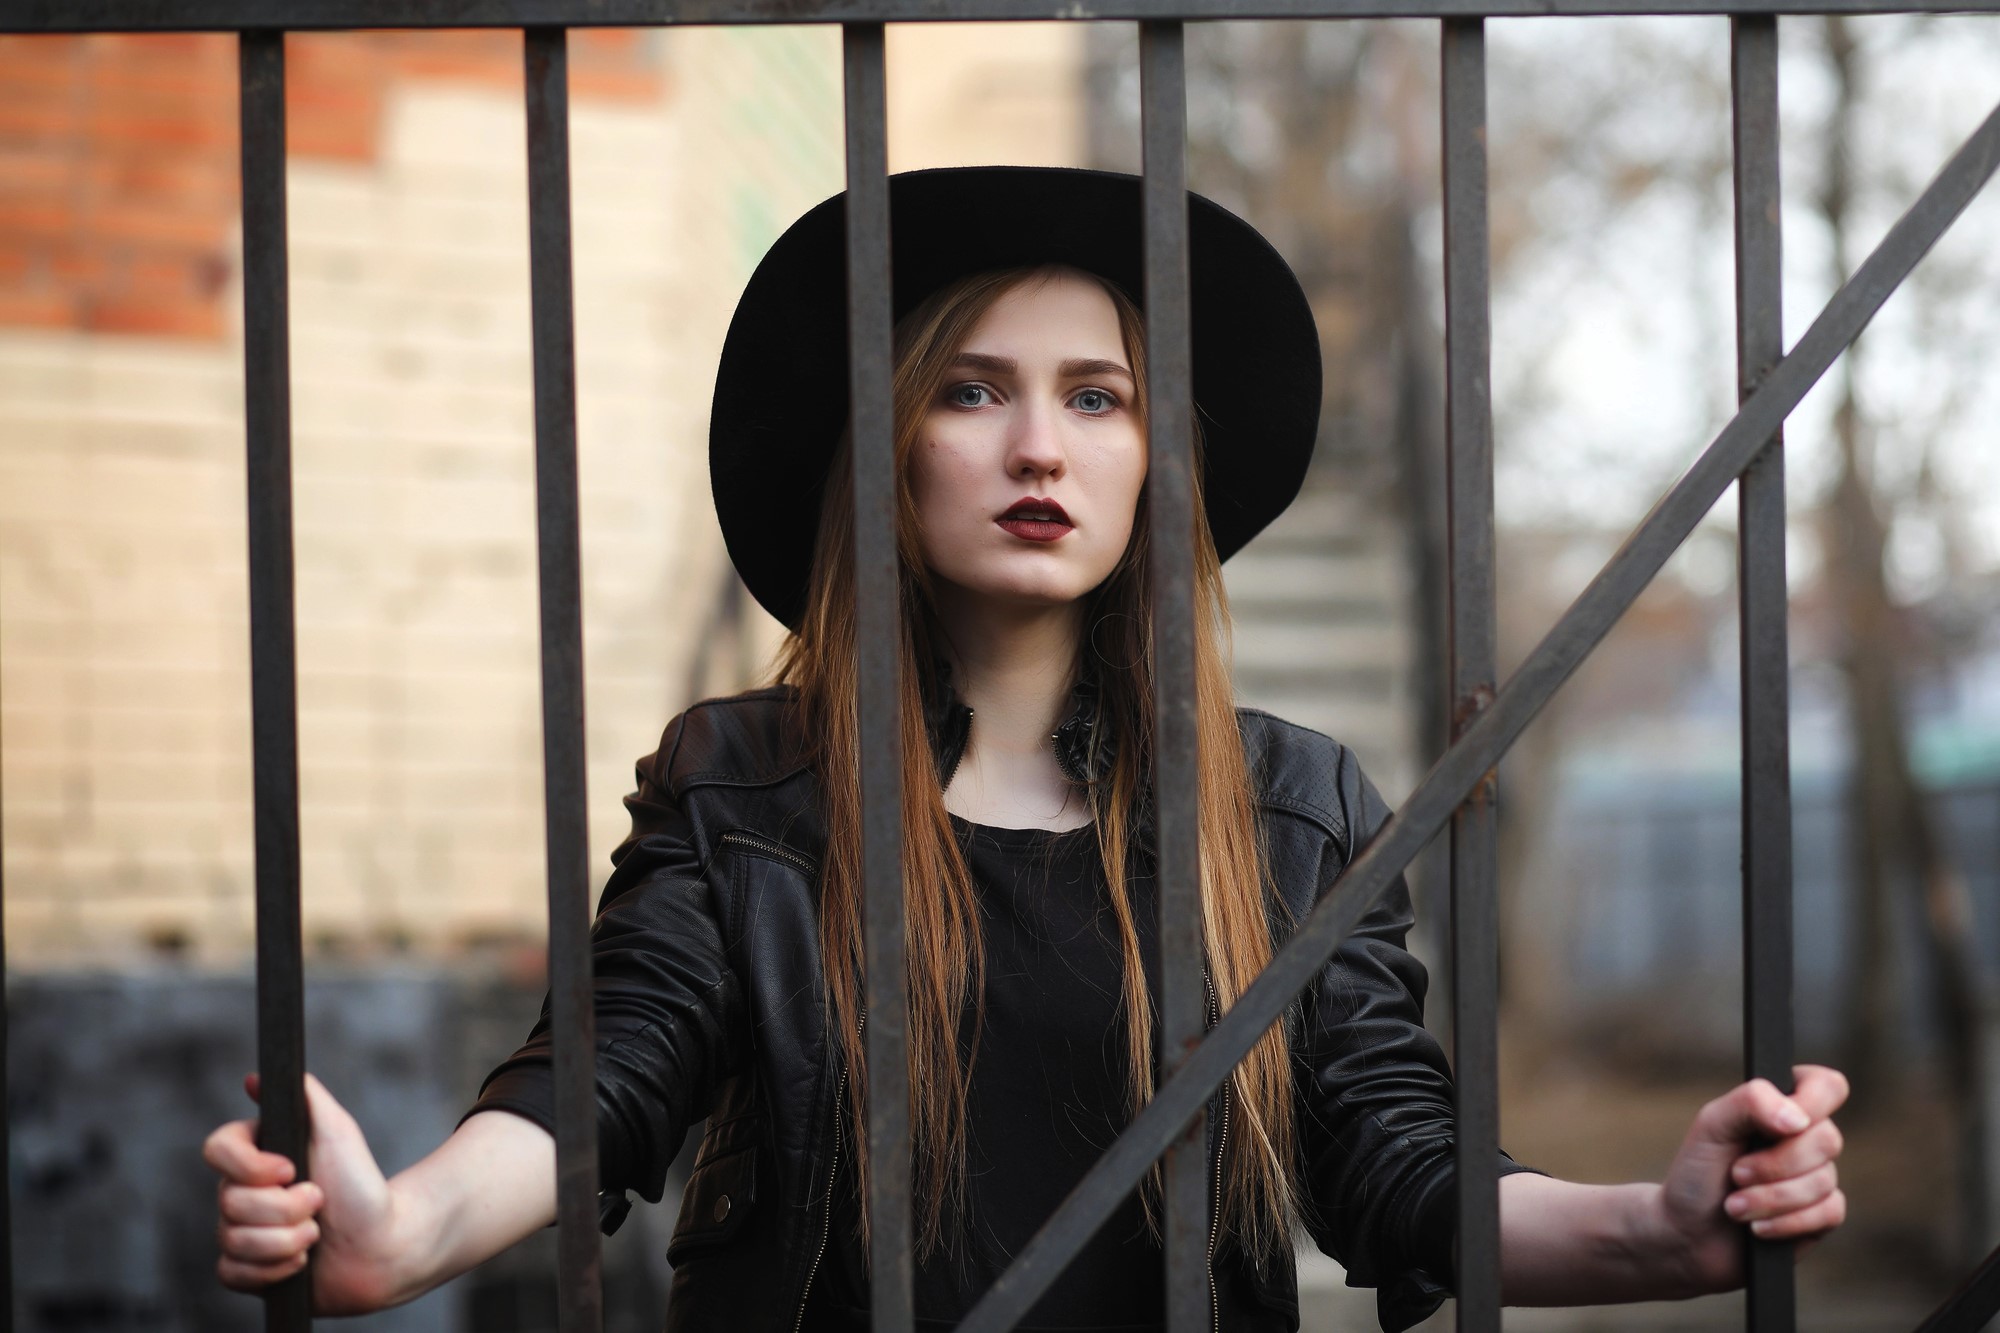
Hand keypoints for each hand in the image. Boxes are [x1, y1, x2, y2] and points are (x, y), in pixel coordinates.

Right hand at [204, 1072, 411, 1314]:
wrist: (383, 1242)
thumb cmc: (362, 1185)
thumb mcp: (338, 1132)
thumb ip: (305, 1097)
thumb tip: (255, 1077)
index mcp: (258, 1156)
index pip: (216, 1149)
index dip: (249, 1166)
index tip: (290, 1169)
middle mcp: (242, 1192)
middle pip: (228, 1201)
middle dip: (286, 1207)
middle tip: (320, 1202)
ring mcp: (242, 1232)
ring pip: (232, 1239)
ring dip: (286, 1239)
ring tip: (317, 1233)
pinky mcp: (247, 1270)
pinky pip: (231, 1272)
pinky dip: (272, 1269)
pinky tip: (301, 1262)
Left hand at [1656, 1064, 1849, 1293]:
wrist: (1688, 1232)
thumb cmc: (1698, 1172)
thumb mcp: (1711, 1125)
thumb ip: (1750, 1102)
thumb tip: (1798, 1119)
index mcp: (1782, 1106)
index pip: (1826, 1086)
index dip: (1812, 1103)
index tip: (1777, 1127)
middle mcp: (1806, 1139)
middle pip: (1827, 1139)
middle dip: (1774, 1164)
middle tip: (1735, 1174)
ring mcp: (1817, 1177)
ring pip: (1824, 1180)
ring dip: (1770, 1198)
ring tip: (1734, 1207)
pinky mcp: (1822, 1215)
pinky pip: (1829, 1213)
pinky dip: (1786, 1222)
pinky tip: (1757, 1228)